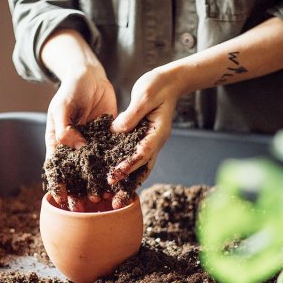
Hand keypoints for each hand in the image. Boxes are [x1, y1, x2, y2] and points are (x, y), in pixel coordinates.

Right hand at [44, 66, 116, 210]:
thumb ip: (65, 127)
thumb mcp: (63, 106)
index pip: (56, 168)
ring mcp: (90, 144)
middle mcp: (74, 146)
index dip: (58, 185)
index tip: (62, 200)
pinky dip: (112, 170)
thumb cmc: (71, 88)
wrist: (91, 76)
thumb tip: (75, 147)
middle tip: (84, 207)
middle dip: (78, 192)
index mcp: (58, 140)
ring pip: (93, 170)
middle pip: (74, 174)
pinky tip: (119, 182)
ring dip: (96, 185)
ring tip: (103, 200)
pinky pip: (110, 157)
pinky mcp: (107, 139)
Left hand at [109, 67, 181, 202]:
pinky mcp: (143, 139)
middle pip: (142, 169)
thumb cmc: (158, 85)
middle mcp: (155, 141)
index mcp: (158, 132)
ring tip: (113, 198)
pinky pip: (135, 159)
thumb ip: (131, 114)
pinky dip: (126, 171)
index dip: (127, 166)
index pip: (142, 154)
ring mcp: (150, 142)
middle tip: (114, 201)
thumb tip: (116, 131)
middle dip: (128, 185)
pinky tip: (114, 180)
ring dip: (128, 183)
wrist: (170, 81)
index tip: (113, 176)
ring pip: (140, 168)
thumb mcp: (144, 95)